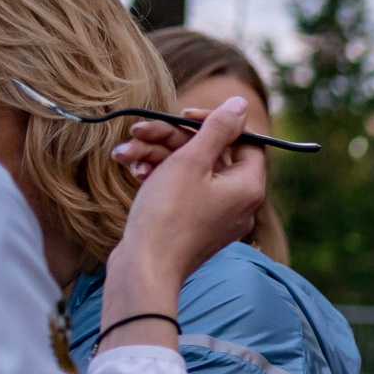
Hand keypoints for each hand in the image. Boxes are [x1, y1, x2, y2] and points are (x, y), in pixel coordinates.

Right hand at [100, 99, 266, 350]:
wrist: (144, 268)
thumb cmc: (168, 215)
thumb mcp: (191, 162)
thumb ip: (218, 129)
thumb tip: (242, 104)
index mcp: (249, 186)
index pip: (243, 140)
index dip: (214, 123)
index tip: (183, 116)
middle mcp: (239, 202)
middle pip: (210, 153)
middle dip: (170, 139)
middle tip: (139, 130)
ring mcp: (217, 215)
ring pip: (190, 170)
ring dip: (156, 155)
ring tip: (124, 154)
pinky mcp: (193, 225)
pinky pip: (181, 190)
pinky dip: (158, 177)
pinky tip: (132, 171)